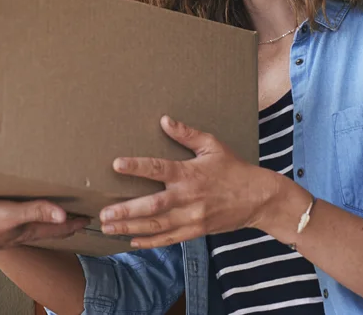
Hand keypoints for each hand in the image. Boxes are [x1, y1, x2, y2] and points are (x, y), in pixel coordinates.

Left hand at [98, 116, 285, 248]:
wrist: (259, 198)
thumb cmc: (234, 169)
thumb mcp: (212, 146)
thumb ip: (186, 134)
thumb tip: (164, 120)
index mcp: (190, 173)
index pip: (159, 168)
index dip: (137, 167)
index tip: (116, 165)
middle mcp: (188, 197)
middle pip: (152, 205)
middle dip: (126, 211)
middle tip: (103, 214)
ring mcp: (192, 217)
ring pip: (157, 226)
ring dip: (131, 228)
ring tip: (108, 228)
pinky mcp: (196, 231)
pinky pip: (169, 239)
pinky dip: (150, 242)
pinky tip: (132, 241)